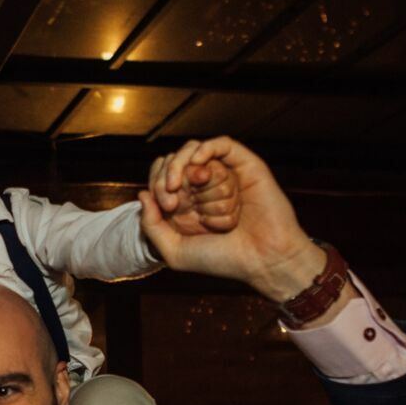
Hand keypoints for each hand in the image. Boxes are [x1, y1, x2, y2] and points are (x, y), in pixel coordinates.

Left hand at [136, 136, 324, 301]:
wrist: (262, 260)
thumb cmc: (222, 260)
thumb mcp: (174, 251)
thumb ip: (151, 225)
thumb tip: (142, 193)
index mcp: (187, 202)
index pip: (161, 175)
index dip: (157, 182)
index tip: (166, 205)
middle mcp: (204, 186)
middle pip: (174, 161)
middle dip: (168, 178)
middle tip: (173, 202)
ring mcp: (224, 174)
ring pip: (196, 154)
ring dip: (194, 176)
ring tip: (198, 198)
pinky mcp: (244, 165)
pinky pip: (220, 144)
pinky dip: (205, 150)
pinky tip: (199, 165)